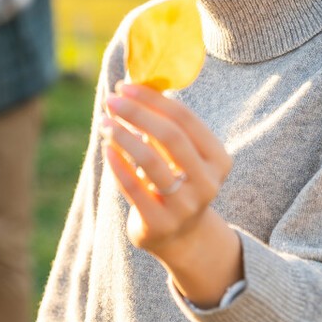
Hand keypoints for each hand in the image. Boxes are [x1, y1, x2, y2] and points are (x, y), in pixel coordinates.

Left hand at [101, 81, 241, 305]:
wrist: (181, 238)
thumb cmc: (175, 181)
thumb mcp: (179, 155)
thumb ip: (163, 124)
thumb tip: (133, 84)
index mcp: (218, 159)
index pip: (186, 120)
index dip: (153, 99)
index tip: (126, 85)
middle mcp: (207, 183)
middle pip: (170, 137)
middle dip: (137, 113)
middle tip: (112, 99)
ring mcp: (185, 206)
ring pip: (151, 161)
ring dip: (123, 135)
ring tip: (104, 122)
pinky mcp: (160, 224)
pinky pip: (134, 188)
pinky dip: (118, 165)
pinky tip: (106, 148)